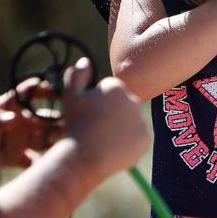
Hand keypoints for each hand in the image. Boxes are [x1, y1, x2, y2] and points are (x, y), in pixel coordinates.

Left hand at [0, 80, 62, 168]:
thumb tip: (12, 118)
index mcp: (10, 105)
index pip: (33, 91)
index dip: (49, 89)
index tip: (62, 94)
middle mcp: (21, 120)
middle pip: (46, 118)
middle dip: (59, 121)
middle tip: (70, 127)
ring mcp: (21, 139)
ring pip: (45, 139)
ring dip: (55, 142)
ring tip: (64, 149)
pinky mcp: (17, 158)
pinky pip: (35, 160)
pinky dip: (43, 164)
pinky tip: (49, 169)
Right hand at [64, 59, 149, 178]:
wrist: (83, 157)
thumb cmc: (75, 126)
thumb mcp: (70, 97)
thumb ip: (77, 76)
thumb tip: (85, 61)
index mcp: (117, 87)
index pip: (110, 93)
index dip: (98, 104)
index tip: (89, 115)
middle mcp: (134, 100)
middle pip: (122, 107)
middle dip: (111, 115)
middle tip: (96, 129)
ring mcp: (142, 120)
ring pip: (130, 123)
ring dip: (120, 129)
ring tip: (103, 141)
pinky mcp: (146, 139)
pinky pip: (137, 139)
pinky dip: (128, 144)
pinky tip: (113, 149)